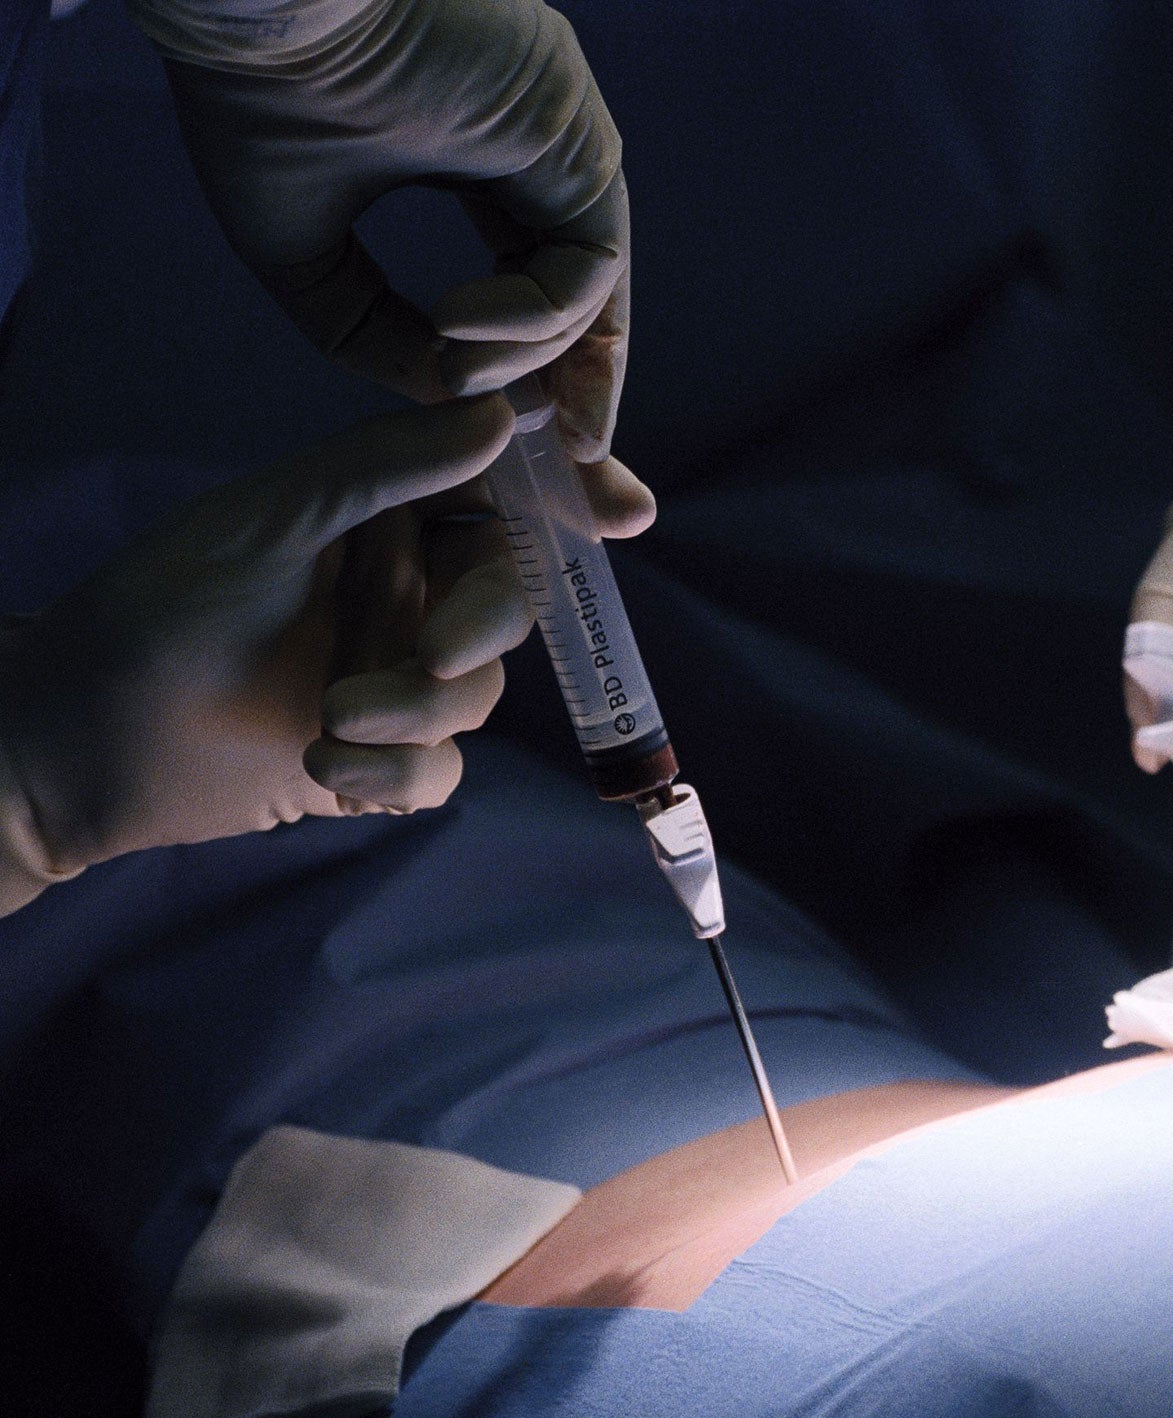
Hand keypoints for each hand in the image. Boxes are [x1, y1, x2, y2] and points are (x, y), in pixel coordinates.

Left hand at [0, 395, 527, 909]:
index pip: (498, 493)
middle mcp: (401, 591)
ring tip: (331, 720)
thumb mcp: (269, 520)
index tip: (624, 513)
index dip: (567, 499)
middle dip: (481, 628)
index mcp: (382, 515)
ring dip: (417, 713)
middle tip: (435, 654)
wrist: (76, 741)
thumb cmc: (158, 608)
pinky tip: (329, 771)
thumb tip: (503, 417)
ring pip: (477, 694)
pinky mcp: (379, 761)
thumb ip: (386, 468)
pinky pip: (441, 770)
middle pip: (506, 600)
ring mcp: (394, 676)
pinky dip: (397, 774)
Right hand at [135, 0, 631, 461]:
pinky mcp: (578, 136)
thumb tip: (450, 396)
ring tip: (454, 375)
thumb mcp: (303, 252)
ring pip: (588, 294)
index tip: (547, 455)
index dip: (540, 375)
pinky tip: (462, 332)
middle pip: (589, 300)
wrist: (253, 2)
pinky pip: (587, 265)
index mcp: (479, 159)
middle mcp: (538, 149)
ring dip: (527, 360)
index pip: (539, 287)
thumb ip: (374, 333)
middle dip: (588, 399)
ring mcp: (565, 140)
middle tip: (594, 488)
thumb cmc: (255, 100)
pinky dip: (534, 321)